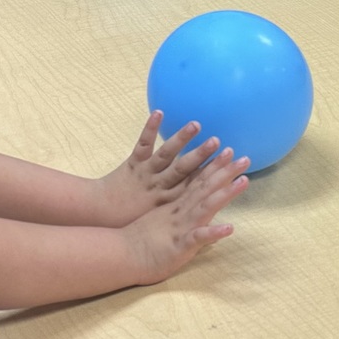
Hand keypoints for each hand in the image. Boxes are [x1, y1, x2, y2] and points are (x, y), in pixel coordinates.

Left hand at [96, 111, 238, 226]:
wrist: (100, 220)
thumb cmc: (133, 226)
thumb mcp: (162, 226)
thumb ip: (183, 216)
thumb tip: (204, 211)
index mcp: (172, 202)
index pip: (200, 187)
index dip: (220, 177)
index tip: (239, 168)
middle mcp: (163, 187)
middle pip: (188, 171)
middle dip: (209, 159)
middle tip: (228, 148)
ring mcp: (148, 175)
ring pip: (167, 155)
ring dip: (182, 140)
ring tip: (197, 125)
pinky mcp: (133, 165)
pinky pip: (143, 145)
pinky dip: (150, 129)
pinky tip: (159, 112)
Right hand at [121, 141, 249, 284]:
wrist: (118, 254)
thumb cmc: (137, 235)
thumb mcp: (155, 212)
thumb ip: (170, 204)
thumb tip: (180, 196)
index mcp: (173, 201)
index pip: (196, 179)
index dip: (214, 165)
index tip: (229, 150)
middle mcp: (178, 207)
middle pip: (204, 184)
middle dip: (224, 169)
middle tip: (243, 156)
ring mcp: (180, 224)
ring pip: (206, 204)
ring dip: (225, 192)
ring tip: (244, 181)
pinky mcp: (179, 244)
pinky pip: (198, 237)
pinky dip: (213, 232)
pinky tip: (230, 227)